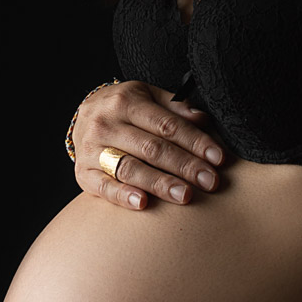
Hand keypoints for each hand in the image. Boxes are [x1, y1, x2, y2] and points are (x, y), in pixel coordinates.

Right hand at [73, 80, 226, 209]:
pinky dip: (123, 195)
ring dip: (160, 183)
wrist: (84, 117)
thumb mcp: (147, 97)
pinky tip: (143, 203)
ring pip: (130, 168)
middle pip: (152, 148)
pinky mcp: (83, 173)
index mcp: (126, 101)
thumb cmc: (125, 109)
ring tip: (184, 195)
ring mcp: (91, 150)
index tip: (218, 158)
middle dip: (185, 166)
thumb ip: (175, 108)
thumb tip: (203, 120)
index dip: (195, 142)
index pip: (167, 124)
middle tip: (210, 181)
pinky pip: (104, 187)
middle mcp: (106, 124)